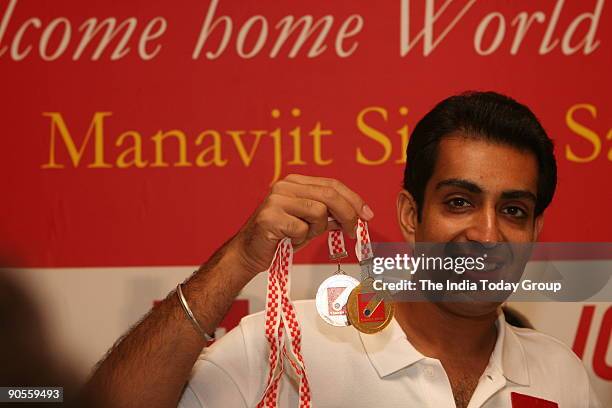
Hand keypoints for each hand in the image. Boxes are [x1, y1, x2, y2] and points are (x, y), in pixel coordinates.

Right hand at [230, 174, 373, 276]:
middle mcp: (284, 186)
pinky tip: (288, 240)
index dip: (353, 199)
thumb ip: (329, 216)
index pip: (332, 184)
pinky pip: (301, 228)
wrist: (248, 254)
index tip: (367, 215)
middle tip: (353, 231)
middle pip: (329, 195)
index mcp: (294, 182)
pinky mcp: (269, 217)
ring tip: (302, 235)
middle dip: (348, 214)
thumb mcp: (309, 224)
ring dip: (316, 229)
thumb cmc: (279, 238)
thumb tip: (357, 215)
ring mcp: (275, 200)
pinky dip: (300, 239)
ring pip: (318, 211)